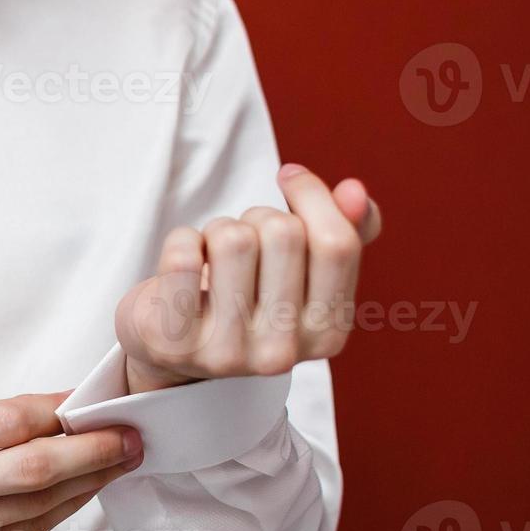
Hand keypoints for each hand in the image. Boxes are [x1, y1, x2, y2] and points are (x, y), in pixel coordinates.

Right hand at [0, 393, 143, 530]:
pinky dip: (59, 512)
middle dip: (91, 451)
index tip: (90, 401)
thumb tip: (48, 412)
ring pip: (36, 506)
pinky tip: (82, 494)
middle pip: (31, 468)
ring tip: (118, 462)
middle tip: (128, 436)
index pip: (5, 421)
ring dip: (87, 483)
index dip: (57, 411)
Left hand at [116, 165, 382, 393]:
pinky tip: (184, 264)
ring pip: (232, 238)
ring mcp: (227, 354)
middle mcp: (282, 354)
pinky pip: (182, 256)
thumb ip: (344, 228)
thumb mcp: (302, 269)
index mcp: (328, 334)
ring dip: (218, 228)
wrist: (176, 344)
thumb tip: (354, 192)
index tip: (289, 176)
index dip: (312, 195)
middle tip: (241, 242)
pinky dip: (181, 240)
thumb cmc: (247, 294)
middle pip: (283, 233)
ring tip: (212, 256)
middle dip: (257, 217)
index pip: (337, 245)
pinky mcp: (176, 343)